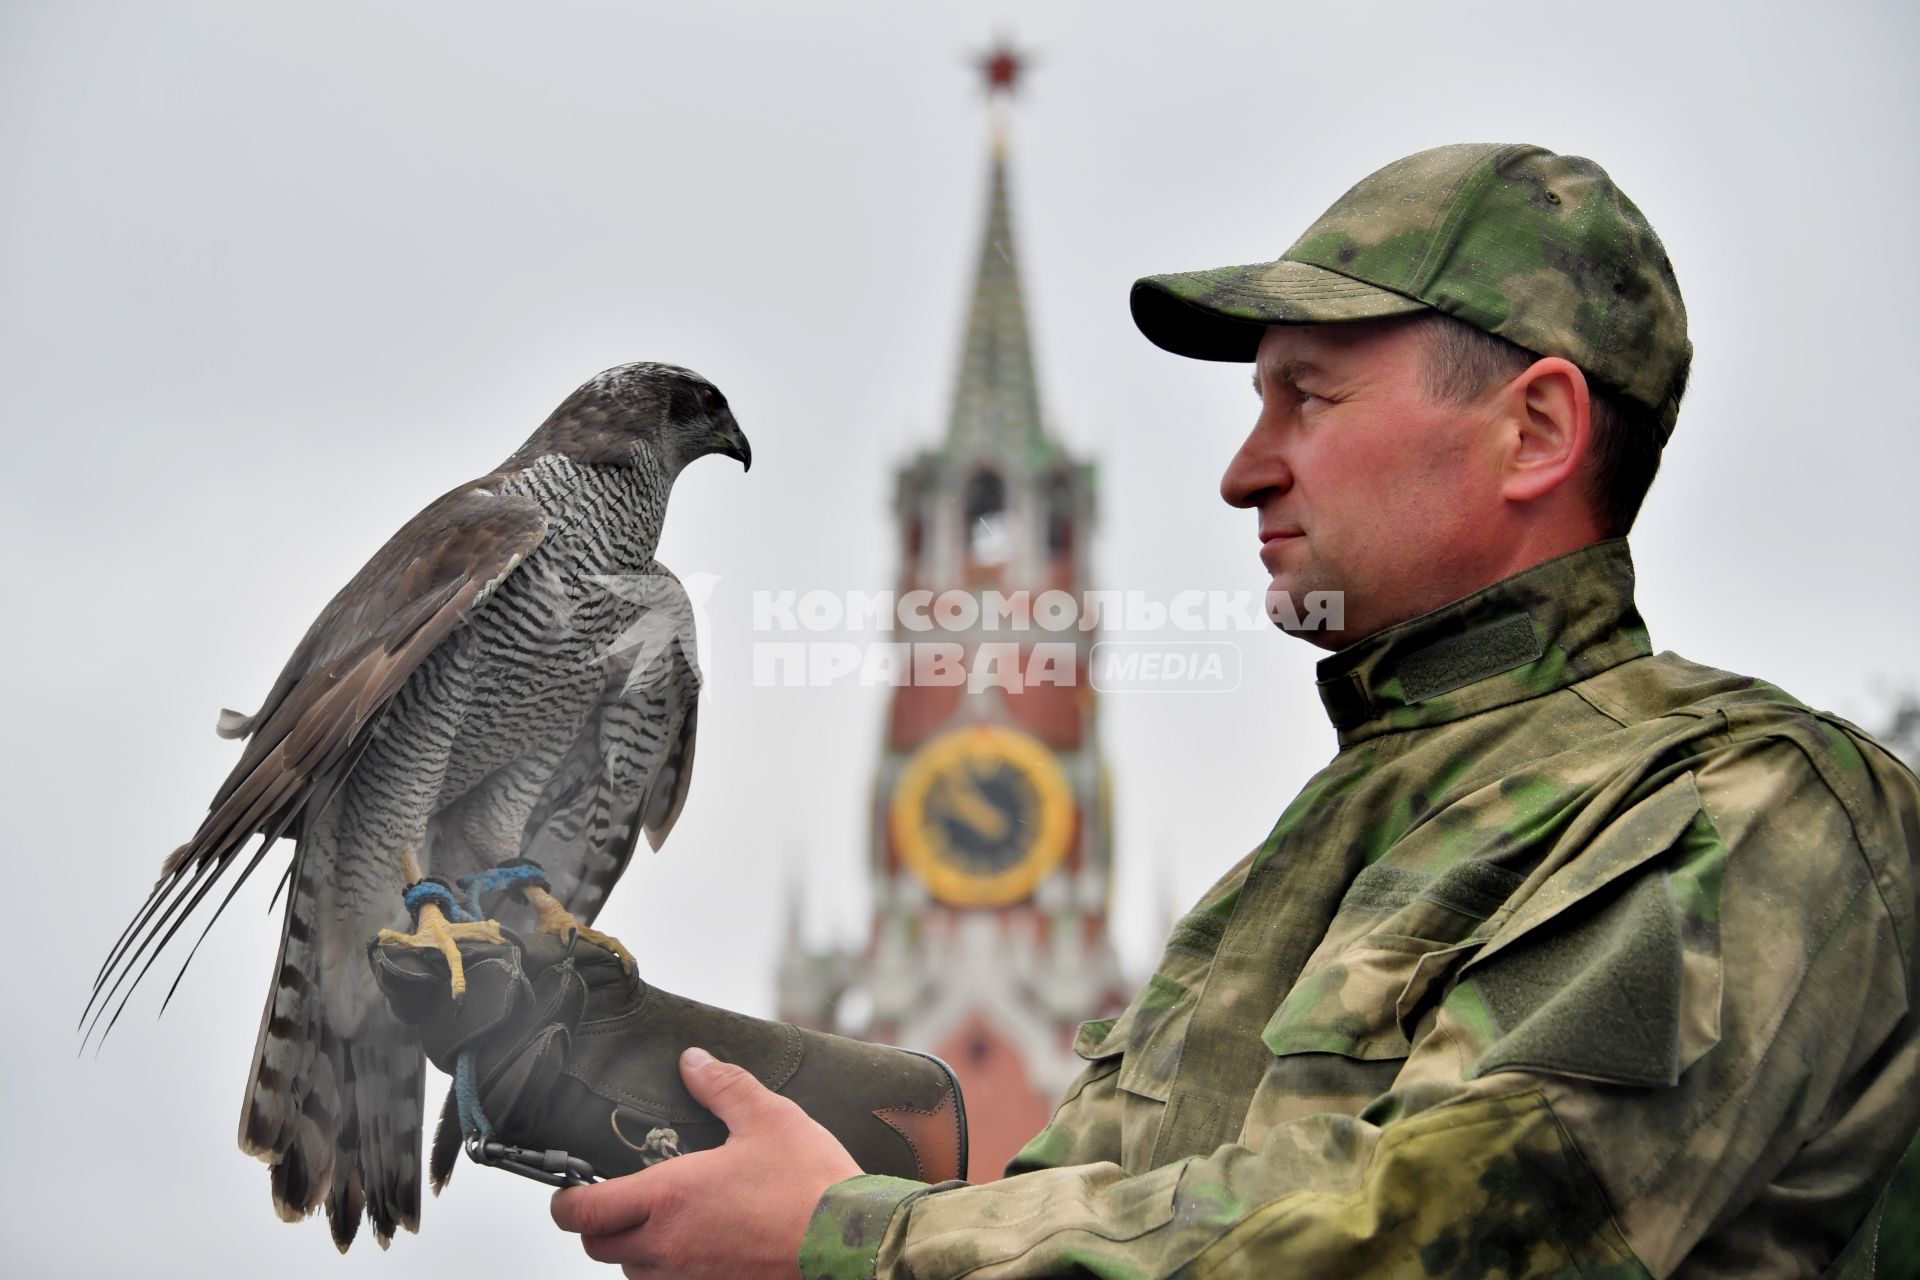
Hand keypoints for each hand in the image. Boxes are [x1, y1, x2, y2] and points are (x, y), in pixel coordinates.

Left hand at [551, 1046, 862, 1278]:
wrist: (854, 1245)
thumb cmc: (812, 1186)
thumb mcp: (769, 1118)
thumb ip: (723, 1087)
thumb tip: (694, 1062)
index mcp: (669, 1199)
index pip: (583, 1212)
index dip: (566, 1200)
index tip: (572, 1187)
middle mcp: (668, 1248)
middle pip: (598, 1247)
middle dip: (599, 1223)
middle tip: (617, 1197)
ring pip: (634, 1271)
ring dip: (636, 1248)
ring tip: (666, 1219)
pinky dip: (670, 1269)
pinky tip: (700, 1244)